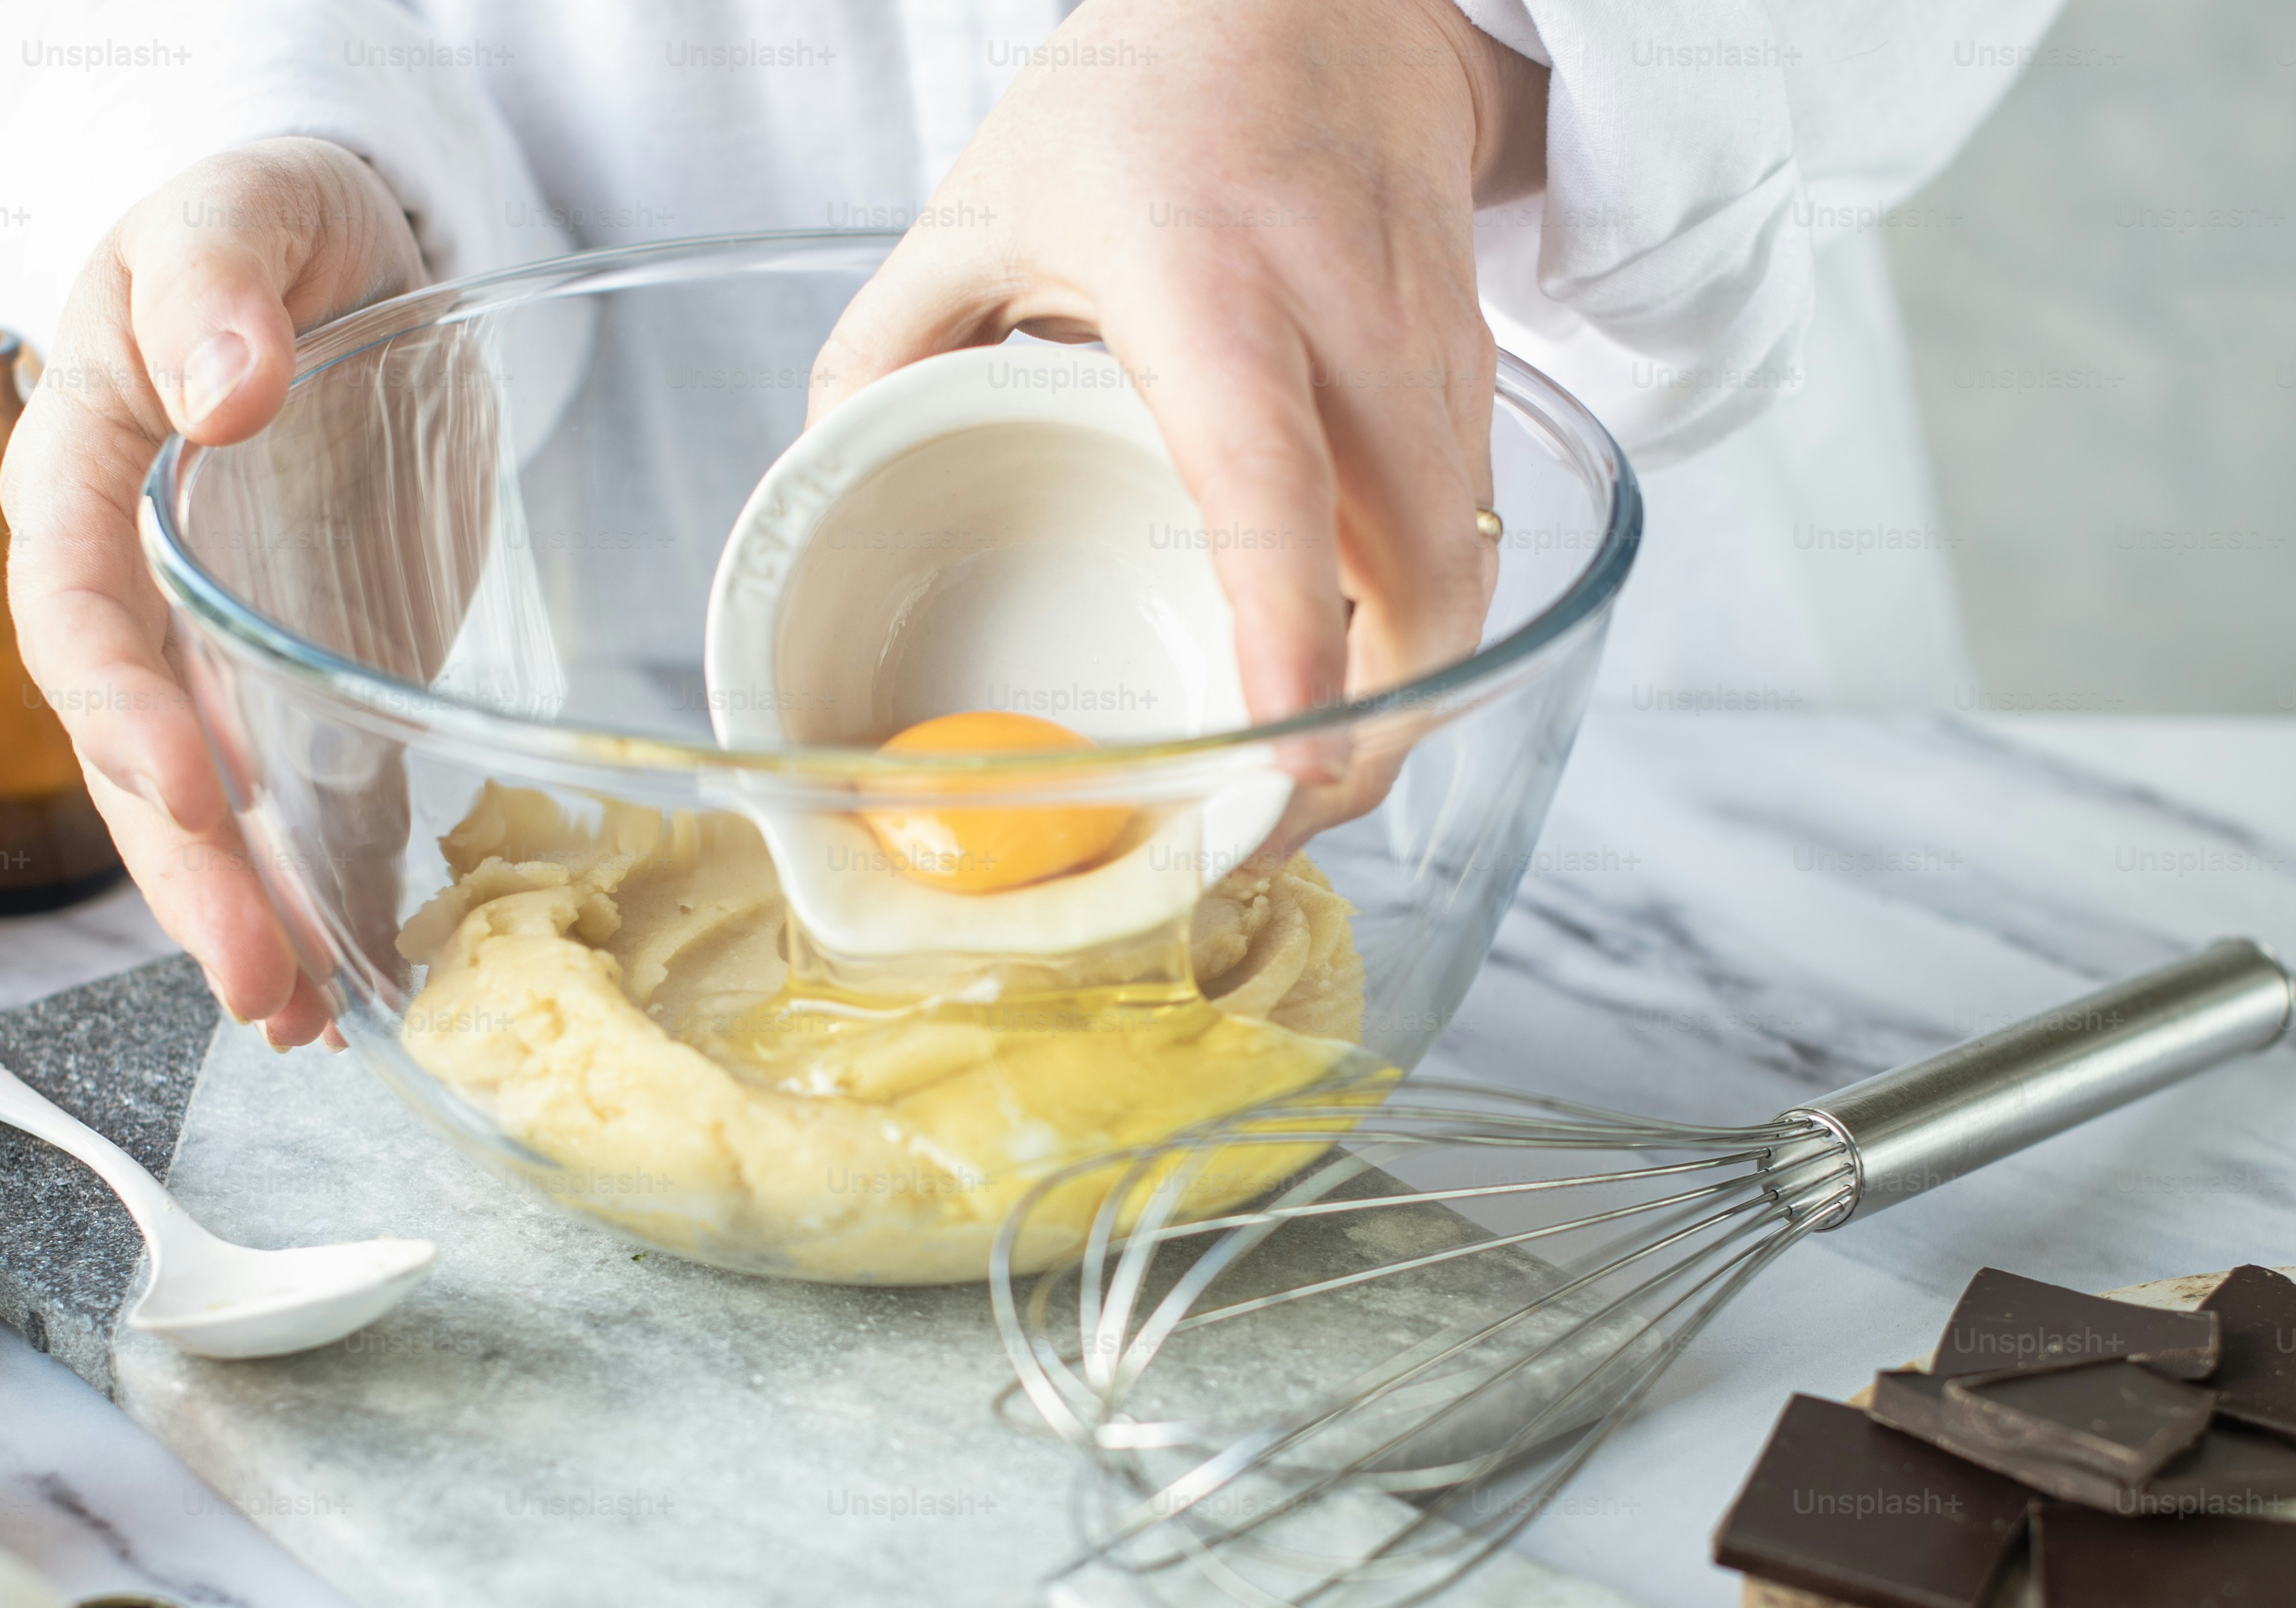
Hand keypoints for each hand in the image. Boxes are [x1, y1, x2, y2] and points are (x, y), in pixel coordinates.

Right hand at [2, 138, 422, 1045]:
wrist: (343, 256)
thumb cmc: (271, 222)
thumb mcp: (240, 211)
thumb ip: (215, 285)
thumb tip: (226, 383)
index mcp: (83, 462)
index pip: (77, 603)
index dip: (122, 704)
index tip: (197, 785)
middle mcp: (126, 582)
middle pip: (130, 749)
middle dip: (189, 874)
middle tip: (260, 976)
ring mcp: (205, 649)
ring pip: (197, 810)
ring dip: (241, 920)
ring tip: (296, 1016)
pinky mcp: (287, 685)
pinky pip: (283, 808)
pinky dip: (311, 899)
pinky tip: (345, 988)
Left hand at [810, 0, 1545, 828]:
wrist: (1331, 2)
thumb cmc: (1155, 95)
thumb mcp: (981, 200)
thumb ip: (883, 346)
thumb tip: (819, 492)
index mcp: (1213, 281)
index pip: (1270, 479)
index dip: (1285, 628)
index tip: (1285, 751)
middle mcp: (1349, 330)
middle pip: (1406, 580)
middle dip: (1353, 742)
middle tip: (1250, 836)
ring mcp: (1433, 363)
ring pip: (1456, 589)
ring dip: (1390, 716)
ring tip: (1285, 798)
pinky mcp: (1476, 390)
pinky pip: (1465, 555)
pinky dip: (1413, 650)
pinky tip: (1340, 702)